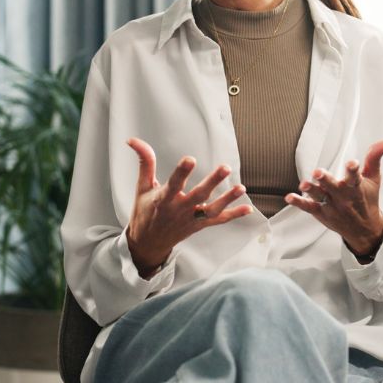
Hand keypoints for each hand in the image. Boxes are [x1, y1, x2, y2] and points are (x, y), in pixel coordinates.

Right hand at [125, 137, 252, 275]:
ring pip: (212, 210)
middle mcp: (179, 210)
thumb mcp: (141, 187)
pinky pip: (219, 221)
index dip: (181, 172)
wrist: (148, 243)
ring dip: (227, 199)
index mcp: (163, 200)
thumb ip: (144, 162)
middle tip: (225, 168)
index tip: (190, 159)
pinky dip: (234, 215)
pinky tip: (248, 209)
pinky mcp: (199, 226)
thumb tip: (134, 140)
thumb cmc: (145, 212)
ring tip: (241, 188)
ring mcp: (191, 220)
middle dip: (212, 182)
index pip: (173, 184)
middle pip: (198, 196)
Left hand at [285, 140, 382, 257]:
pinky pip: (308, 207)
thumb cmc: (368, 200)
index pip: (356, 178)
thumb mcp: (375, 178)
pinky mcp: (321, 213)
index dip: (353, 170)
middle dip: (326, 180)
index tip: (352, 163)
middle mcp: (344, 198)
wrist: (364, 230)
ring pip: (320, 196)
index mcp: (357, 188)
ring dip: (311, 190)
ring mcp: (331, 206)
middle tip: (318, 172)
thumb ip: (376, 157)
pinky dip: (298, 203)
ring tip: (304, 185)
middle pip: (334, 187)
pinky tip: (289, 197)